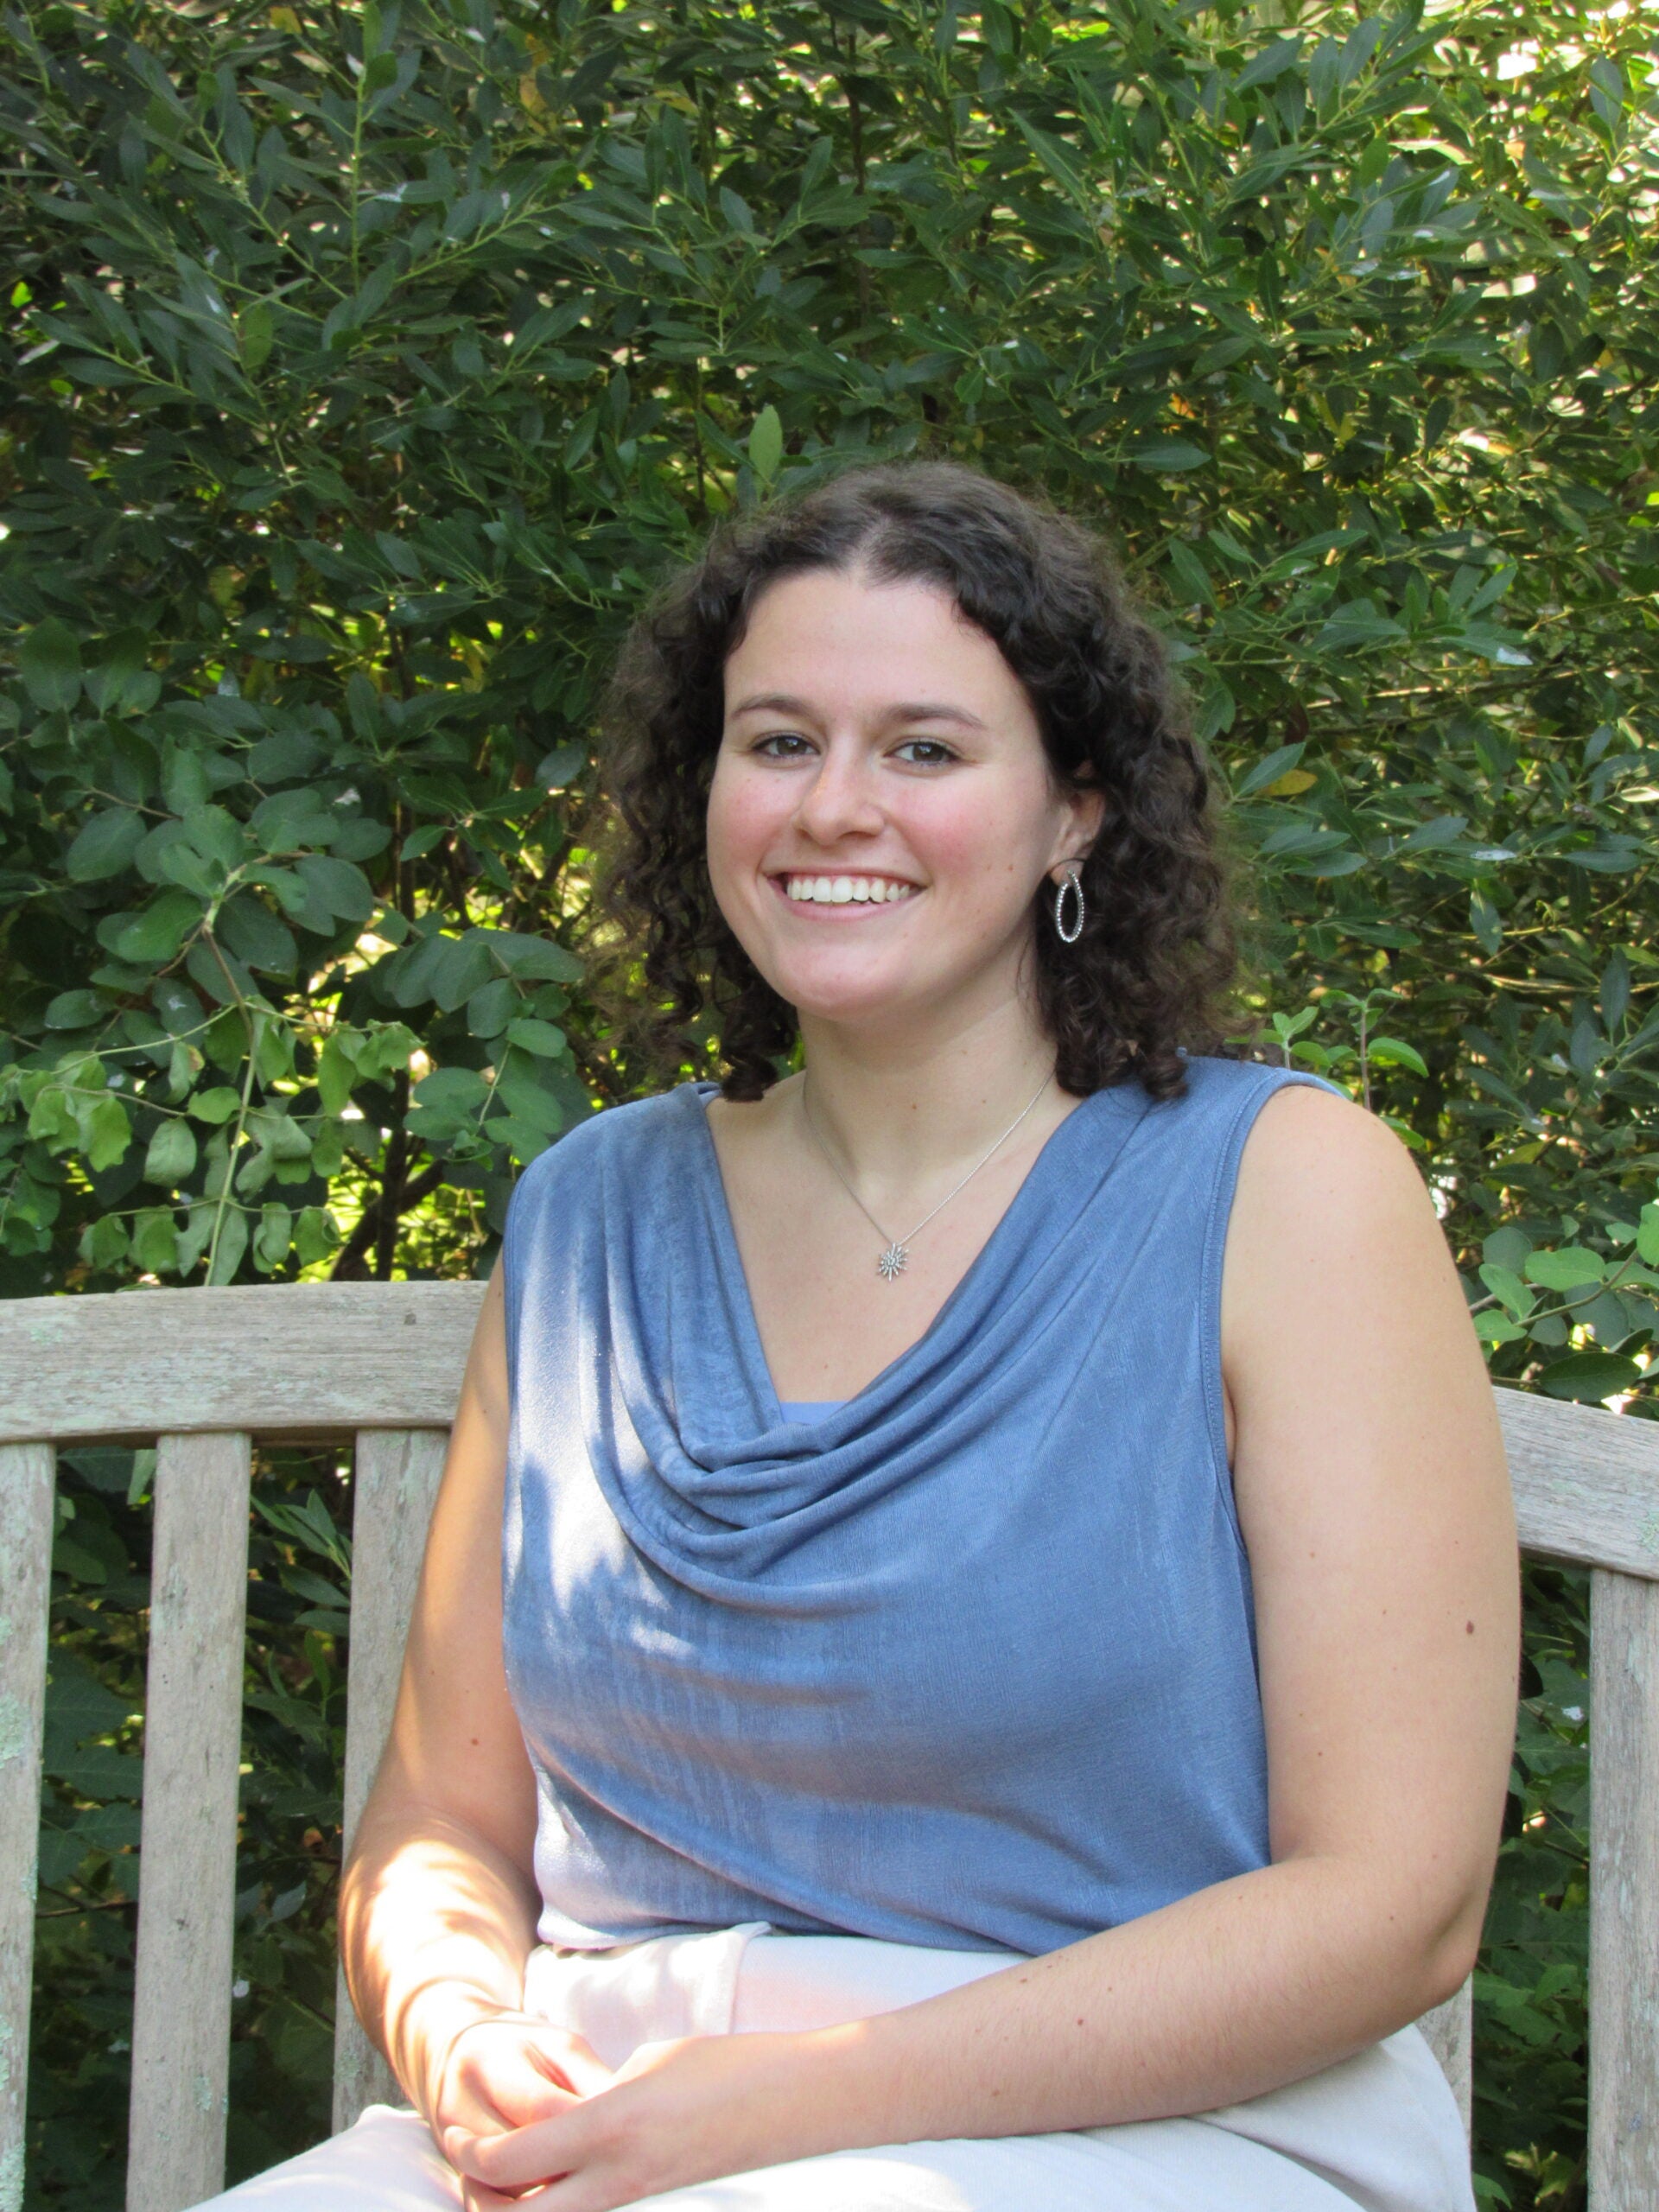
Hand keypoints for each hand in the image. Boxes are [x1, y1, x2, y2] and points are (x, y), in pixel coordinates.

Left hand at [441, 2028, 821, 2210]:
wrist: (795, 2100)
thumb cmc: (726, 2065)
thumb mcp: (650, 2065)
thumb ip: (599, 2096)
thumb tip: (569, 2116)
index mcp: (610, 2124)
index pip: (512, 2161)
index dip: (470, 2152)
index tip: (452, 2130)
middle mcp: (618, 2174)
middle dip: (481, 2202)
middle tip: (466, 2170)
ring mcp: (640, 2197)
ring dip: (521, 2207)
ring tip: (504, 2176)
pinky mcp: (657, 2203)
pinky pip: (592, 2211)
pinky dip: (562, 2200)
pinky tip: (559, 2175)